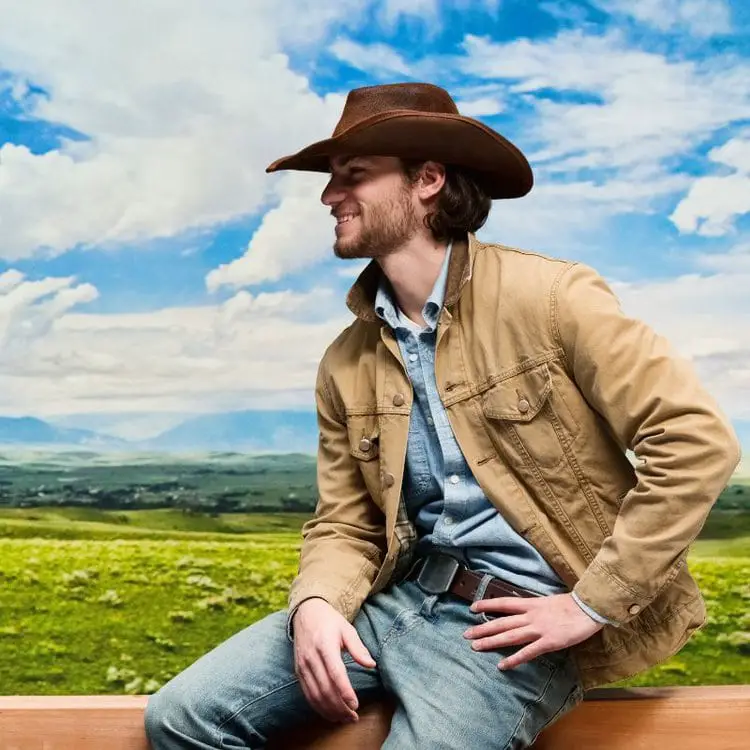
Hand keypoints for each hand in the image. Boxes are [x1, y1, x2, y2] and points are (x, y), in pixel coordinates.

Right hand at [292, 598, 376, 723]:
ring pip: (315, 695)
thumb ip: (358, 648)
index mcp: (325, 645)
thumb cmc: (330, 621)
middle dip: (340, 707)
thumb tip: (371, 665)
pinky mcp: (298, 672)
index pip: (335, 673)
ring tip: (345, 719)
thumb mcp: (347, 629)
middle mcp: (311, 658)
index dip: (345, 691)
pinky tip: (331, 713)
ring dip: (330, 711)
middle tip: (354, 717)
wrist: (306, 614)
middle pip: (325, 689)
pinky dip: (319, 707)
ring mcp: (302, 666)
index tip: (355, 705)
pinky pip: (307, 694)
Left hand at [463, 593, 603, 669]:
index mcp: (530, 603)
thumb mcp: (547, 600)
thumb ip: (533, 606)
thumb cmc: (570, 604)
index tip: (472, 608)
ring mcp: (538, 629)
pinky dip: (514, 659)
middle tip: (466, 634)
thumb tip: (521, 609)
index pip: (503, 603)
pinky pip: (528, 652)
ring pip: (509, 636)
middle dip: (482, 628)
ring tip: (476, 647)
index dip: (487, 605)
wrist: (588, 608)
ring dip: (491, 642)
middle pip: (501, 622)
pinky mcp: (548, 642)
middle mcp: (530, 616)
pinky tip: (502, 665)